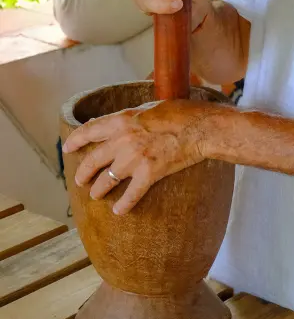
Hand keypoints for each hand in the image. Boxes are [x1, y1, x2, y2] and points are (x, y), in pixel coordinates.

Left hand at [62, 99, 214, 214]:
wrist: (201, 128)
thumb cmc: (180, 114)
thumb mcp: (149, 107)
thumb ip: (130, 116)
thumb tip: (113, 122)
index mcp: (121, 120)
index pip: (89, 131)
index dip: (75, 140)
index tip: (67, 148)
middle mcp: (123, 140)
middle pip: (94, 159)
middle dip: (84, 172)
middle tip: (80, 180)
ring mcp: (135, 158)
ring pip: (108, 178)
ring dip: (99, 189)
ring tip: (96, 195)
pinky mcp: (150, 173)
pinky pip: (131, 194)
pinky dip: (123, 204)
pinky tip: (118, 211)